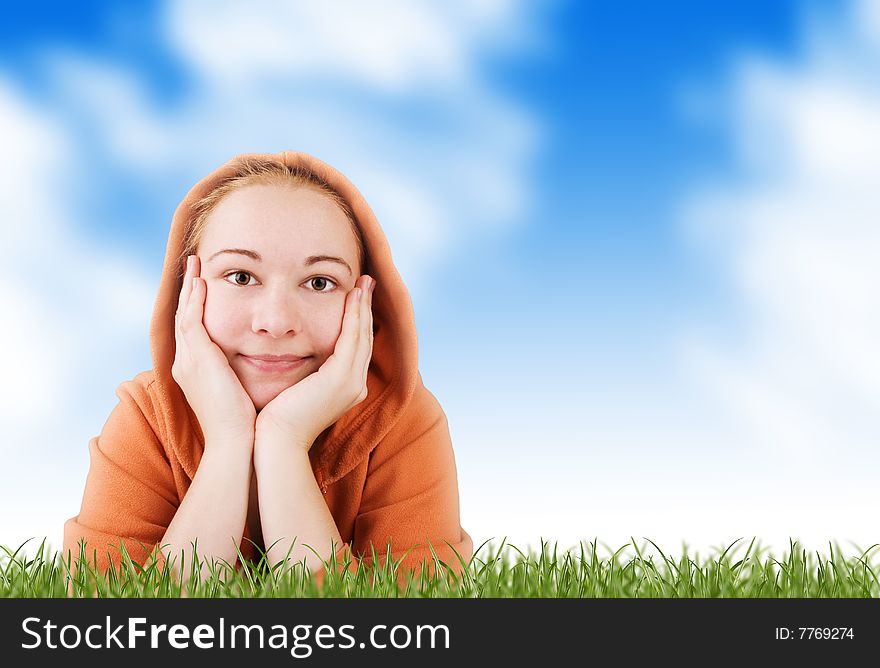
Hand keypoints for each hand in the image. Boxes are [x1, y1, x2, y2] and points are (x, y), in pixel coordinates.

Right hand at [172, 254, 256, 448]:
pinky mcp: (197, 360)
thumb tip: (265, 362)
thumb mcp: (242, 392)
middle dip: (188, 291)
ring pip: (184, 313)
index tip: (203, 285)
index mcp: (196, 371)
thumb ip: (244, 374)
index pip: (194, 330)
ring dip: (189, 287)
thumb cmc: (246, 425)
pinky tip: (201, 281)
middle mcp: (186, 363)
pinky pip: (191, 321)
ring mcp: (188, 361)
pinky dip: (195, 300)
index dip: (196, 306)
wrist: (237, 445)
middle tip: (192, 265)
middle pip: (183, 317)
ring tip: (194, 263)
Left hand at [255, 274, 375, 449]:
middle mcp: (356, 385)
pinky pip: (352, 337)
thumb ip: (304, 373)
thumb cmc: (275, 418)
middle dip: (365, 308)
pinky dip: (354, 314)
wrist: (275, 442)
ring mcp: (352, 383)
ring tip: (363, 283)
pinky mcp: (342, 378)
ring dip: (363, 306)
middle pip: (365, 338)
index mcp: (346, 388)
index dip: (358, 321)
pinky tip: (352, 296)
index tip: (356, 296)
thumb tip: (295, 354)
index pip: (355, 348)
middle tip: (366, 282)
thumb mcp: (296, 389)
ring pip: (362, 334)